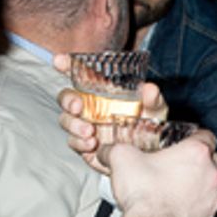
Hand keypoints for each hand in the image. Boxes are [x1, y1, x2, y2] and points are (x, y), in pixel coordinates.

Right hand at [54, 53, 168, 172]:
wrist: (150, 155)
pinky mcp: (84, 146)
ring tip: (90, 132)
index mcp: (103, 91)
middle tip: (78, 107)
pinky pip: (73, 142)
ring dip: (73, 125)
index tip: (59, 61)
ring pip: (66, 120)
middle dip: (68, 100)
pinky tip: (92, 144)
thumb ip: (153, 99)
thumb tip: (150, 90)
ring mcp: (85, 125)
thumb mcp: (156, 110)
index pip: (81, 74)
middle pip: (66, 97)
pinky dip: (79, 142)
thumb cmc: (152, 125)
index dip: (67, 65)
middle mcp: (90, 106)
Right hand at [105, 131, 216, 216]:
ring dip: (202, 184)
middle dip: (202, 160)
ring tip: (181, 187)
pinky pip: (209, 208)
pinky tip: (180, 207)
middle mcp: (210, 174)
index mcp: (196, 153)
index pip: (206, 135)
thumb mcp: (122, 159)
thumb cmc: (144, 195)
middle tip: (182, 163)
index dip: (196, 135)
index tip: (187, 139)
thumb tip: (106, 151)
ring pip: (215, 185)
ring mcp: (212, 198)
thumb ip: (115, 150)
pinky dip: (198, 206)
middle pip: (215, 159)